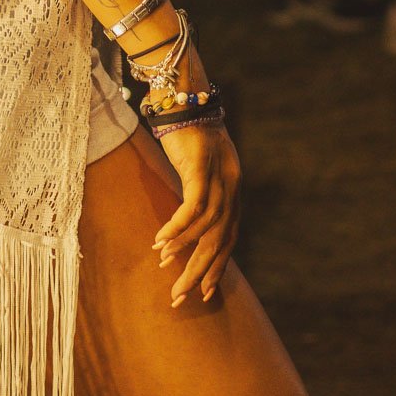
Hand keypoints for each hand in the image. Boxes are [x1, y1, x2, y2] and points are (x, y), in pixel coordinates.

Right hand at [153, 123, 241, 306]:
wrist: (188, 99)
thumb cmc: (190, 136)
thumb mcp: (202, 171)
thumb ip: (203, 197)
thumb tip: (188, 229)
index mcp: (234, 192)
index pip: (229, 239)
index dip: (217, 267)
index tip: (203, 293)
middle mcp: (232, 188)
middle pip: (219, 241)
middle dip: (199, 272)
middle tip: (179, 297)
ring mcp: (220, 179)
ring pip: (206, 228)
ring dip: (183, 250)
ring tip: (163, 264)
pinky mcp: (202, 169)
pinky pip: (192, 207)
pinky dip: (177, 227)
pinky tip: (161, 240)